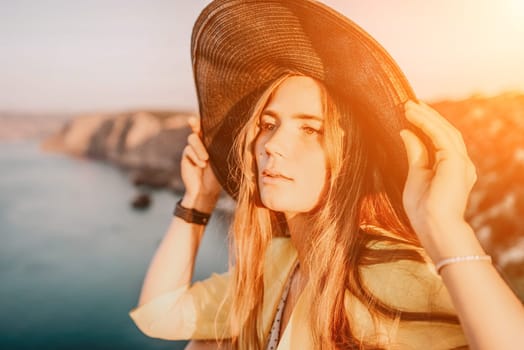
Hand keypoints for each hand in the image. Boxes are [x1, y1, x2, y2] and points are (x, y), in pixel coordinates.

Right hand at [180, 117, 221, 211]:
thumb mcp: (221, 160)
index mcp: (214, 142)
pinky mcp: (187, 155)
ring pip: (192, 138)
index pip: (209, 128)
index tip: (205, 116)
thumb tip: (228, 133)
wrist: (206, 190)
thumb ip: (220, 147)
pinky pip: (188, 150)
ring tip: (205, 160)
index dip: (205, 120)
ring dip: (199, 148)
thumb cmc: (218, 176)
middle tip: (193, 122)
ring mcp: (194, 148)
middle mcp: (203, 143)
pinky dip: (195, 156)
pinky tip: (201, 165)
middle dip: (196, 124)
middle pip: (197, 128)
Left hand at [400, 100, 477, 258]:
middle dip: (428, 116)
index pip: (441, 140)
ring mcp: (461, 162)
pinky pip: (440, 136)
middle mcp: (461, 163)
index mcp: (453, 169)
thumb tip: (406, 132)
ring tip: (408, 106)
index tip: (411, 112)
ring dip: (426, 116)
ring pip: (444, 130)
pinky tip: (412, 116)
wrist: (434, 227)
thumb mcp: (416, 175)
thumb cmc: (423, 209)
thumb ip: (415, 153)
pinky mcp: (456, 161)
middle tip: (410, 103)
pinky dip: (426, 124)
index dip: (427, 125)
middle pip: (445, 132)